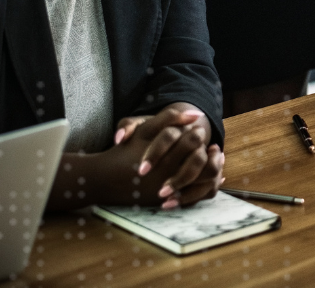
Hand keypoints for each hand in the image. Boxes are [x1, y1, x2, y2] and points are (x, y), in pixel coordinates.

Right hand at [49, 103, 221, 210]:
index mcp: (164, 156)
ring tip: (211, 158)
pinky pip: (195, 195)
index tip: (198, 130)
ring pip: (203, 180)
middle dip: (207, 151)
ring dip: (212, 168)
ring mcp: (168, 190)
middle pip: (200, 161)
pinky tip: (211, 175)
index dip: (198, 133)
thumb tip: (196, 114)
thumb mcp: (144, 130)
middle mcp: (168, 175)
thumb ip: (169, 118)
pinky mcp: (166, 201)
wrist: (103, 179)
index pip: (193, 141)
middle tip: (209, 145)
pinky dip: (206, 185)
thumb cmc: (125, 151)